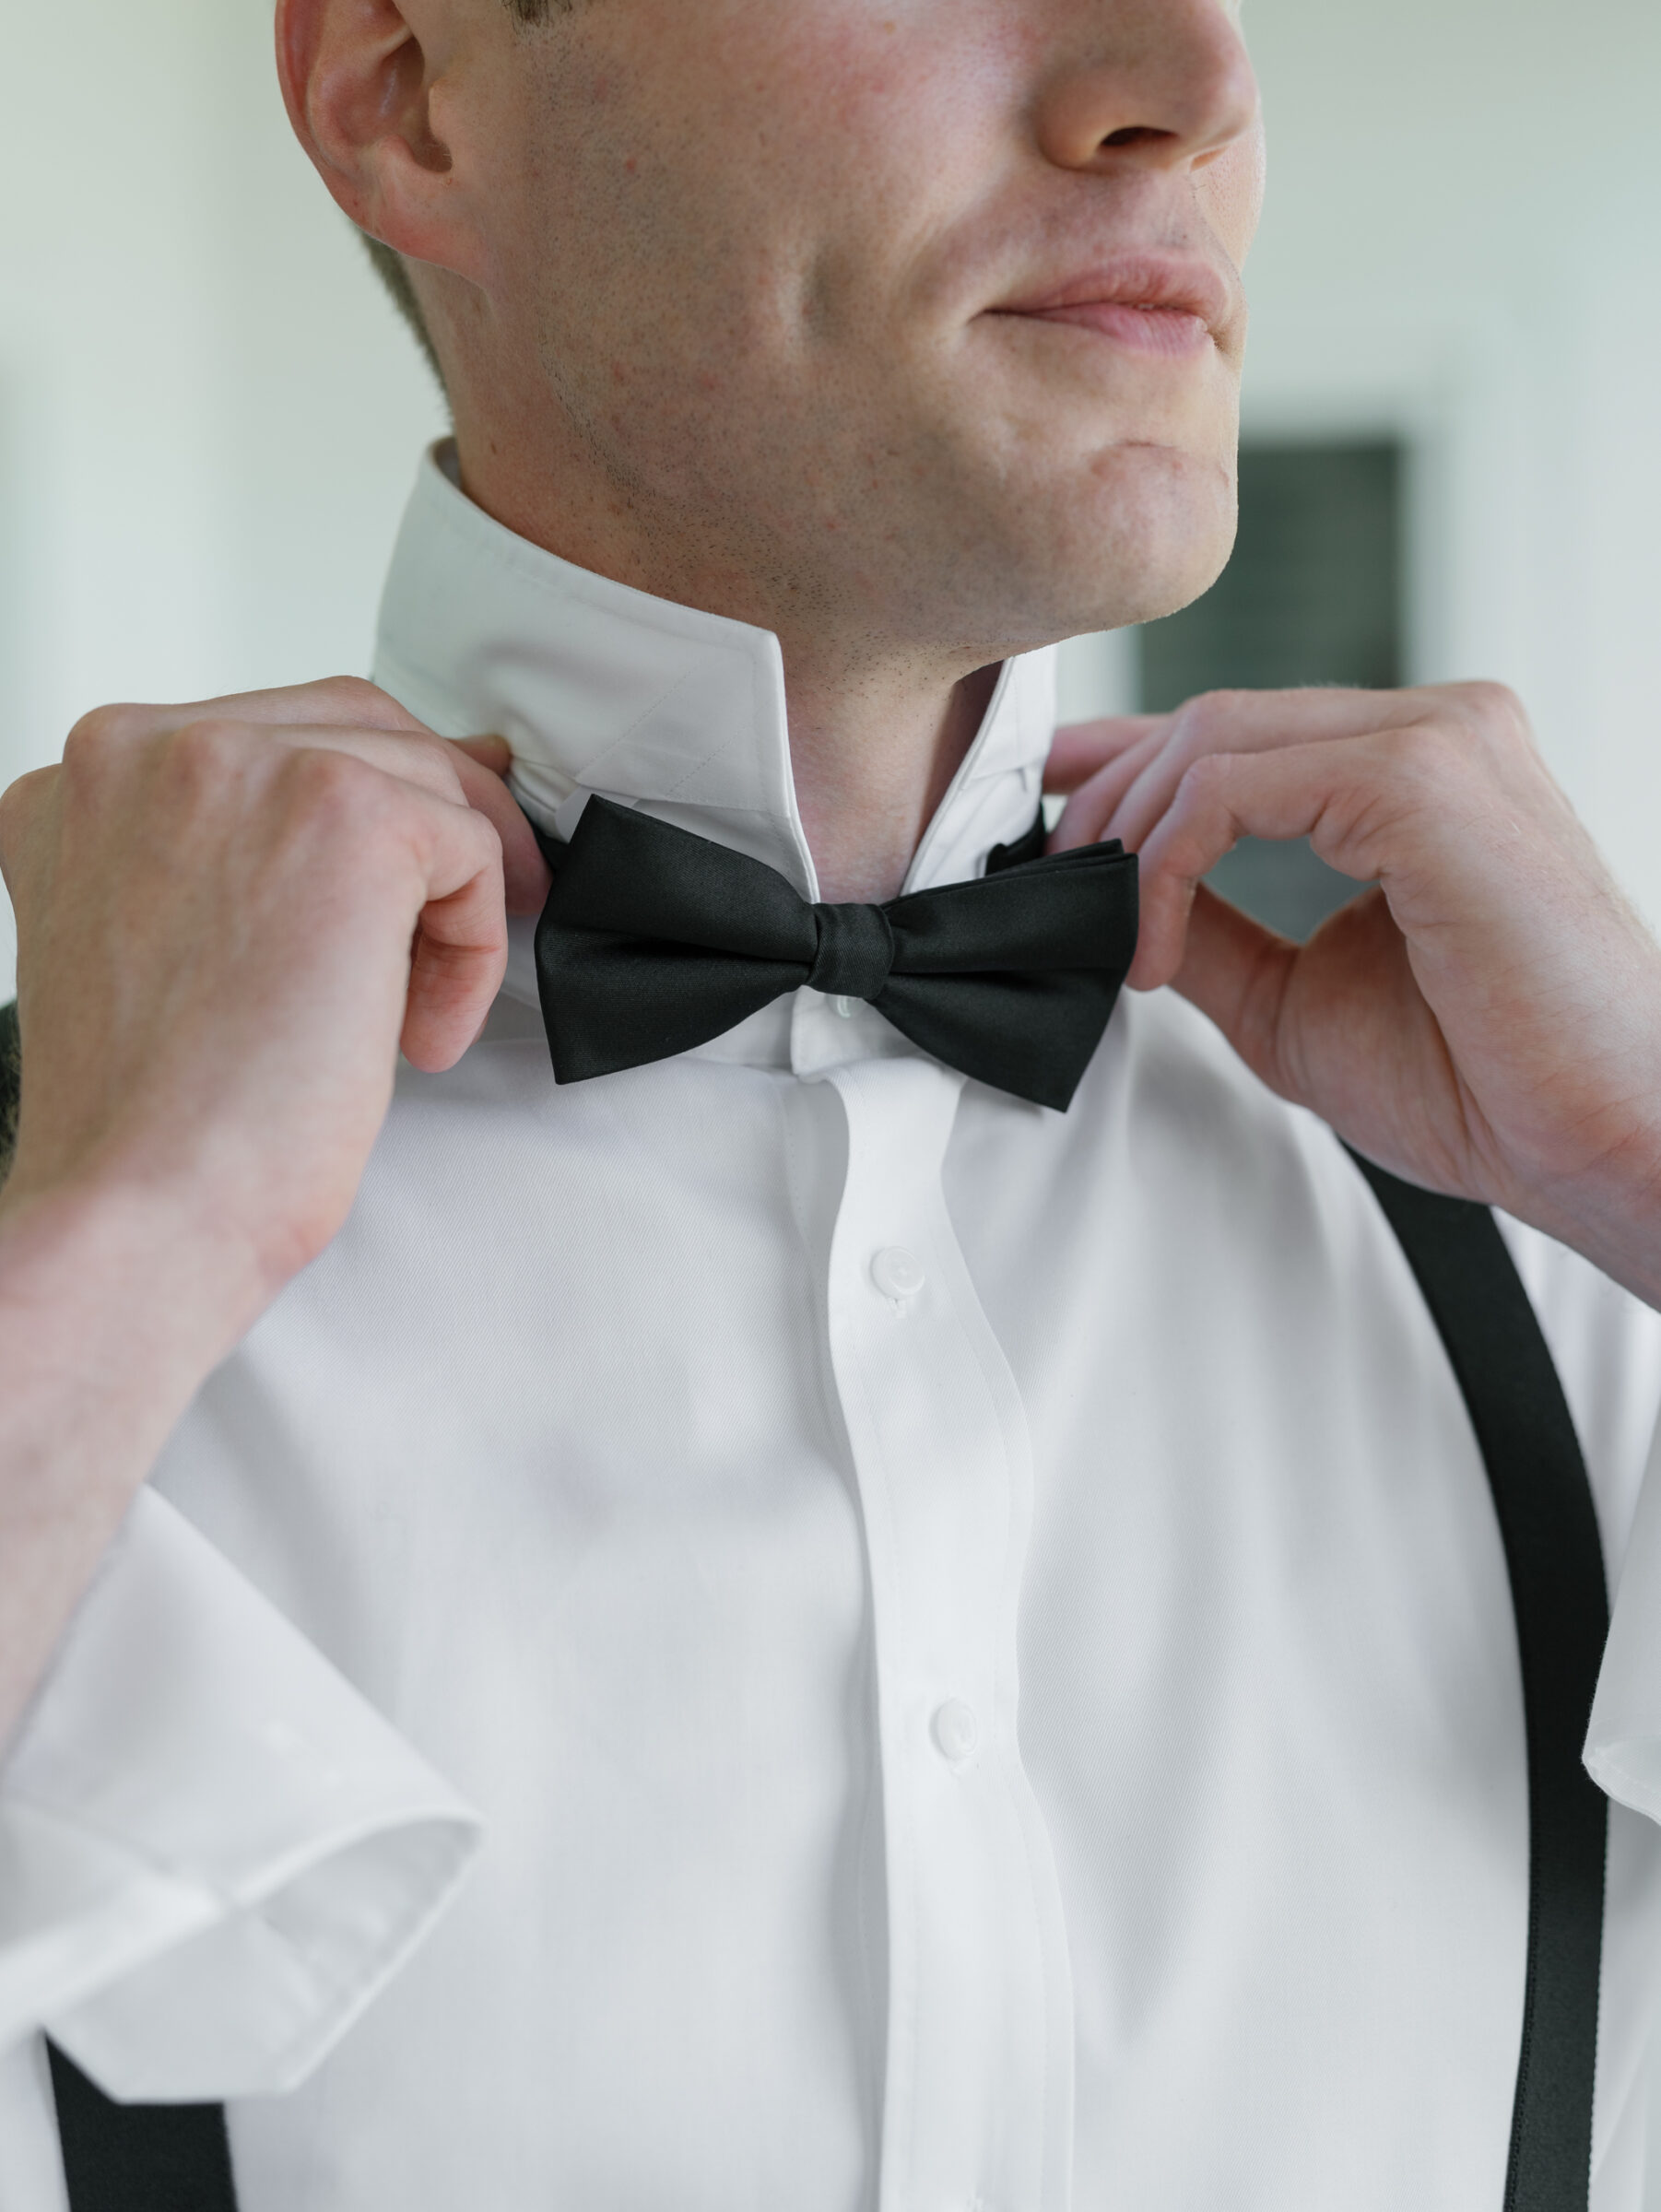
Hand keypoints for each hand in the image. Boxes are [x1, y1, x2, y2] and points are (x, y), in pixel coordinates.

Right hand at [0, 676, 550, 1331]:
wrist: (145, 1208)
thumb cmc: (159, 1121)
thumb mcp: (166, 944)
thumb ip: (237, 856)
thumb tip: (406, 798)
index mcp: (91, 778)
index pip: (272, 736)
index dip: (362, 814)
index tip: (393, 900)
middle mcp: (145, 747)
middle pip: (357, 728)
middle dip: (431, 830)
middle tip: (454, 933)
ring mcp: (242, 766)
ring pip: (424, 785)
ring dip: (451, 904)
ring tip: (414, 1016)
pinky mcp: (345, 814)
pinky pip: (470, 848)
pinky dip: (474, 947)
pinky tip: (421, 1036)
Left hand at [1046, 683, 1660, 1303]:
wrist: (1598, 1143)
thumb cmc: (1484, 1084)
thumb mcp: (1293, 999)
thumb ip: (1210, 931)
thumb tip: (1111, 897)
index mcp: (1420, 769)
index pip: (1240, 730)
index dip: (1124, 759)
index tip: (1045, 805)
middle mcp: (1438, 728)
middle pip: (1214, 720)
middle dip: (1107, 802)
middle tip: (1056, 891)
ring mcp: (1440, 738)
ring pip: (1215, 737)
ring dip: (1129, 835)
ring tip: (1109, 934)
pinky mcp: (1426, 777)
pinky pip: (1235, 785)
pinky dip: (1167, 862)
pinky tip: (1153, 948)